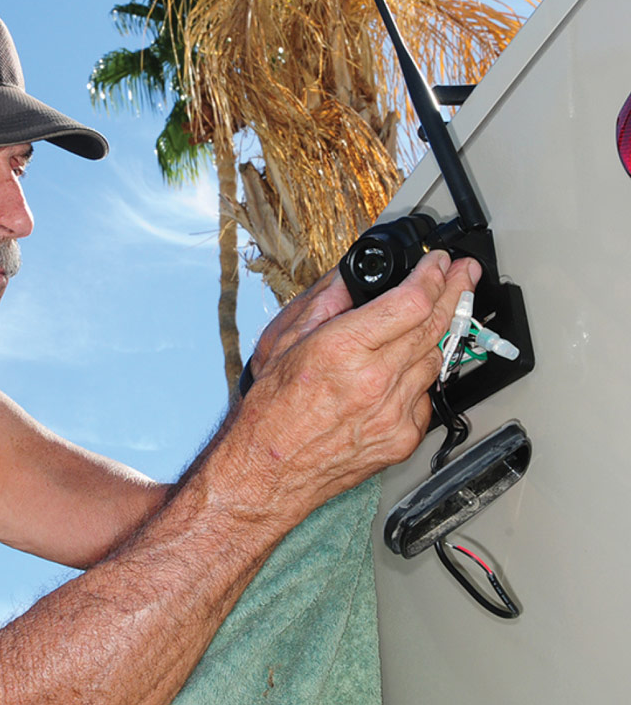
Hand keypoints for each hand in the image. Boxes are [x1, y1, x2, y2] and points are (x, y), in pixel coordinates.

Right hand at [228, 251, 481, 522]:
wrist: (268, 471)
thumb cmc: (269, 411)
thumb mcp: (281, 341)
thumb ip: (323, 303)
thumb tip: (352, 275)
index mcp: (341, 350)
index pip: (411, 303)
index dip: (433, 276)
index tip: (439, 262)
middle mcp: (373, 382)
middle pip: (435, 326)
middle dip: (456, 291)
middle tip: (465, 273)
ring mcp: (393, 414)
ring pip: (436, 360)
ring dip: (439, 333)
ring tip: (437, 314)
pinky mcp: (402, 439)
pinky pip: (426, 396)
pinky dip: (419, 377)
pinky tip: (404, 368)